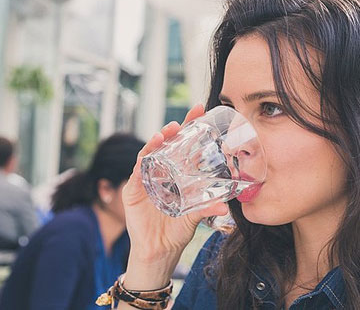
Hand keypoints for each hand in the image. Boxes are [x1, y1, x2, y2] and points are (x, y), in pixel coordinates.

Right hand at [121, 104, 228, 289]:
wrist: (159, 250)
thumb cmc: (177, 229)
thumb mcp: (195, 216)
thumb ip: (208, 208)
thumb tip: (226, 205)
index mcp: (177, 173)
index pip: (183, 144)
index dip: (191, 126)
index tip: (201, 109)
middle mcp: (160, 171)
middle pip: (166, 144)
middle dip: (174, 129)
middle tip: (184, 119)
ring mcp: (145, 179)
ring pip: (149, 154)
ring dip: (156, 142)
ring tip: (166, 134)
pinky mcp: (133, 191)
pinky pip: (136, 174)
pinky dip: (141, 163)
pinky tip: (148, 155)